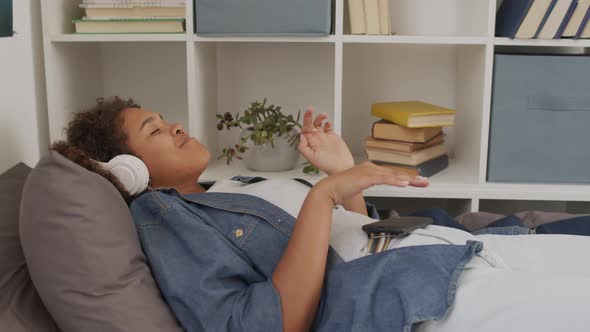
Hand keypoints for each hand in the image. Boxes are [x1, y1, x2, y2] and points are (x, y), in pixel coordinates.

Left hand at [297, 107, 354, 174]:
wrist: (341, 167)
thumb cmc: (327, 165)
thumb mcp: (311, 158)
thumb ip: (303, 147)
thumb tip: (301, 136)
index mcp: (310, 143)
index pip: (304, 130)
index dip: (305, 123)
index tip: (308, 118)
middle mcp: (316, 139)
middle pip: (310, 124)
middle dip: (309, 116)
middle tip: (310, 109)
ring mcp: (324, 137)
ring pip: (319, 124)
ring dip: (319, 118)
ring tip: (323, 115)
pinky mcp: (332, 137)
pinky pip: (328, 127)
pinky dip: (327, 123)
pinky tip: (328, 123)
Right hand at [313, 161, 428, 204]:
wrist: (328, 189)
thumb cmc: (339, 190)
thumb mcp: (357, 188)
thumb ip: (365, 187)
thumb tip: (370, 195)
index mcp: (369, 169)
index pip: (391, 174)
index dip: (405, 178)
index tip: (417, 182)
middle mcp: (370, 167)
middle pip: (395, 173)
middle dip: (412, 178)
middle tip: (425, 182)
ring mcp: (368, 171)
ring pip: (392, 175)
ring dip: (407, 179)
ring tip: (419, 183)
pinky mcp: (365, 177)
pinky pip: (383, 179)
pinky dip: (394, 181)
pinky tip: (403, 184)